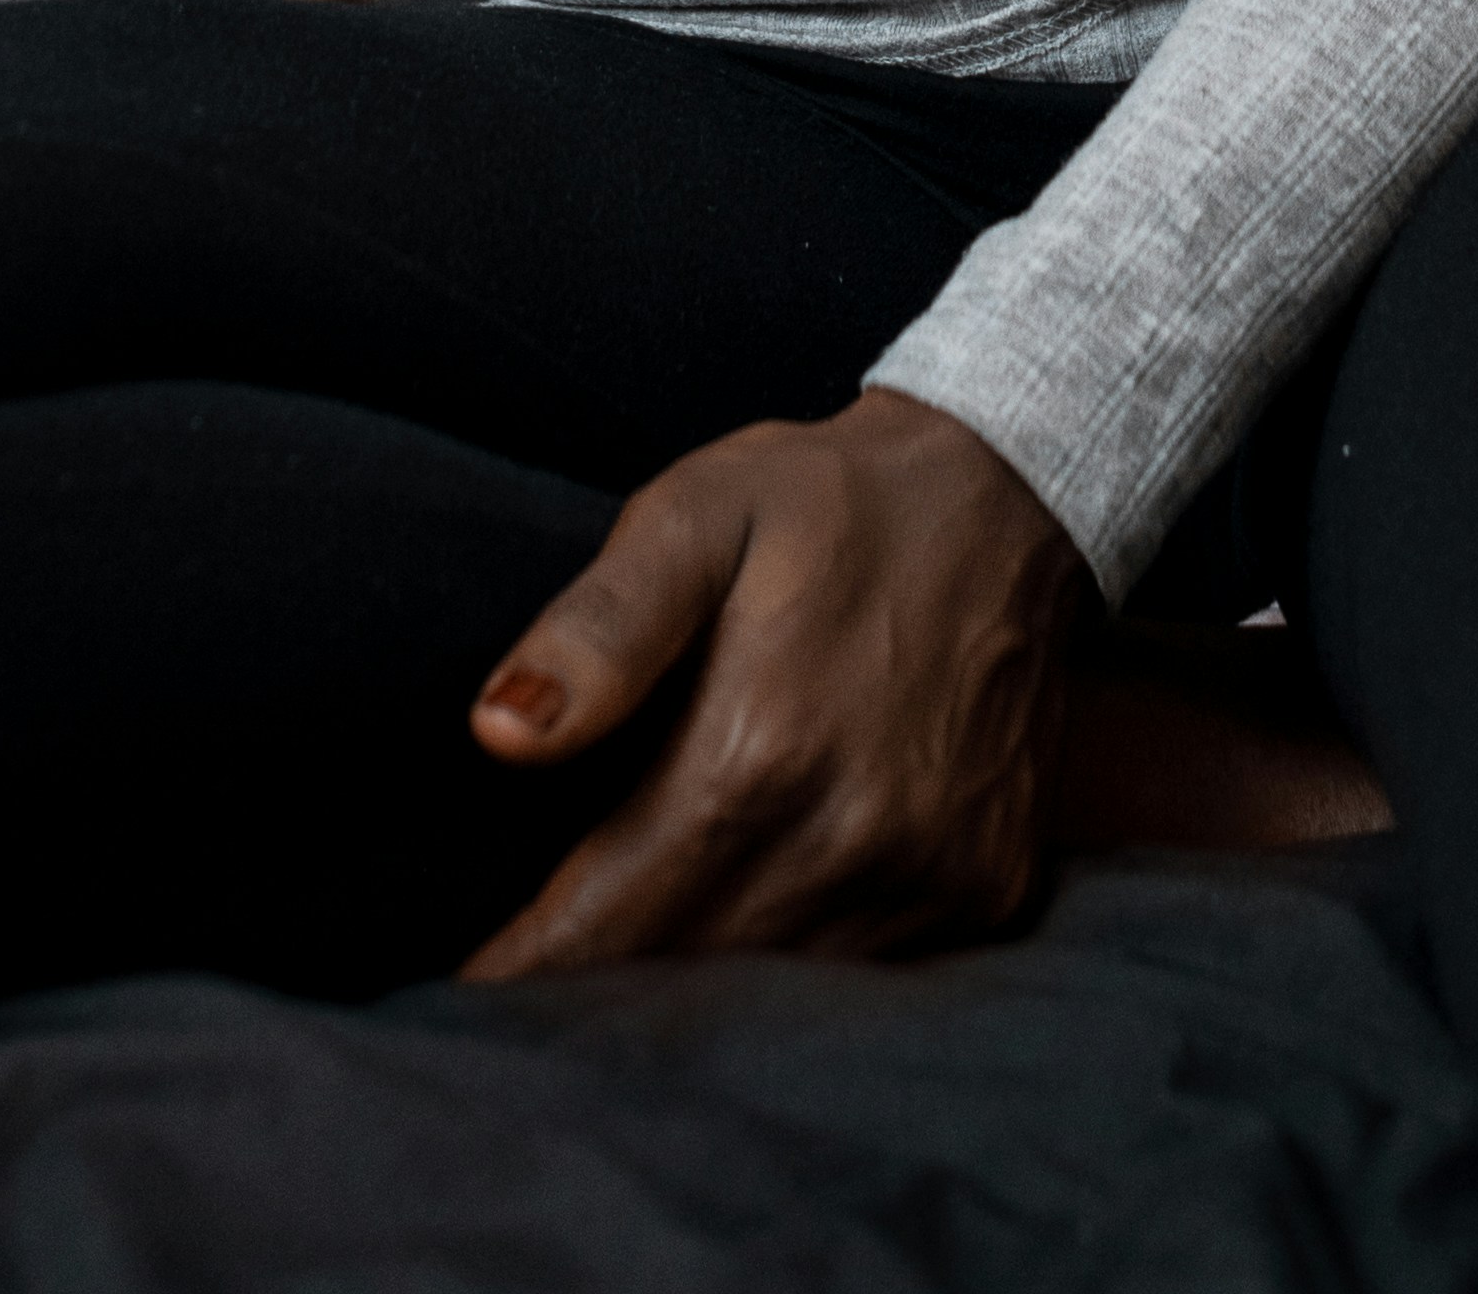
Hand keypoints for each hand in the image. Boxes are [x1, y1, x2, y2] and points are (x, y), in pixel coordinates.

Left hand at [458, 388, 1085, 979]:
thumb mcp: (694, 515)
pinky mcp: (990, 889)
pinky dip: (801, 963)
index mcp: (761, 754)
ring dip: (701, 985)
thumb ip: (600, 627)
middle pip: (686, 974)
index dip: (528, 969)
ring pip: (777, 988)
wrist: (1009, 488)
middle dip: (602, 984)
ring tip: (626, 960)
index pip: (610, 922)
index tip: (467, 988)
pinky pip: (868, 972)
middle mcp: (853, 838)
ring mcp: (933, 875)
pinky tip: (756, 915)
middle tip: (533, 973)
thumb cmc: (825, 501)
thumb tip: (499, 733)